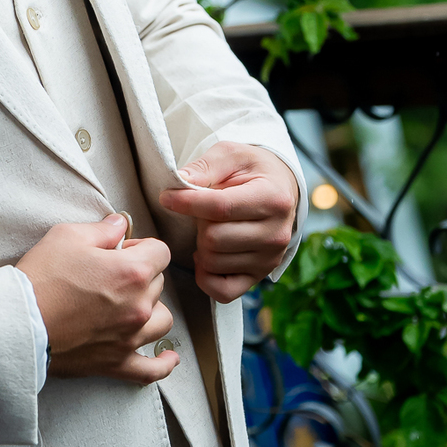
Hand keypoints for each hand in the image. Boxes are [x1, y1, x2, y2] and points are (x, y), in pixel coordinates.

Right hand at [17, 214, 178, 384]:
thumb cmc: (41, 277)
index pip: (160, 252)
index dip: (141, 247)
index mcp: (132, 272)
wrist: (18, 323)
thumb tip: (120, 224)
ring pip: (162, 320)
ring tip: (131, 305)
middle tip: (110, 274)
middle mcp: (139, 306)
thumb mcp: (68, 236)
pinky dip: (162, 364)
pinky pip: (151, 370)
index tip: (121, 250)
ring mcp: (130, 337)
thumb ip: (103, 229)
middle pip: (159, 284)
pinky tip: (168, 358)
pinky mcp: (116, 362)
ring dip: (151, 309)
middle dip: (140, 275)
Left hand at [159, 142, 297, 302]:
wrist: (280, 188)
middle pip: (213, 238)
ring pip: (213, 262)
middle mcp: (276, 233)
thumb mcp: (231, 155)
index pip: (220, 207)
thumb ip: (205, 166)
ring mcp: (269, 259)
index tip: (166, 196)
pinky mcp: (259, 277)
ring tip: (210, 228)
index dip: (186, 202)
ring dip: (201, 245)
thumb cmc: (252, 170)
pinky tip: (207, 254)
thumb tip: (179, 182)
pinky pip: (222, 291)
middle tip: (202, 212)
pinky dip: (206, 276)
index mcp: (273, 198)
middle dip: (197, 223)